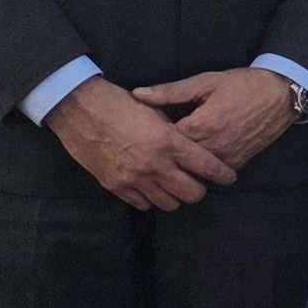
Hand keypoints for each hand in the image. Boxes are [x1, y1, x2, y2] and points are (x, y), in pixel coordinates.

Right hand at [48, 75, 237, 210]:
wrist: (78, 108)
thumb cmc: (117, 103)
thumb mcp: (154, 111)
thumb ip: (173, 131)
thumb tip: (190, 145)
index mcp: (167, 141)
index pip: (206, 166)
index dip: (222, 174)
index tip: (229, 177)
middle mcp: (153, 164)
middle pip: (192, 193)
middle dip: (200, 189)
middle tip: (199, 181)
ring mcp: (134, 178)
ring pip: (169, 204)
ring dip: (175, 195)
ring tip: (174, 184)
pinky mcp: (116, 186)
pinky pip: (144, 204)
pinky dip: (152, 197)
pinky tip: (152, 186)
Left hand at [128, 66, 303, 178]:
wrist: (281, 96)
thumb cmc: (242, 85)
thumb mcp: (205, 82)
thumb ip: (170, 91)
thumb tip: (138, 94)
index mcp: (202, 125)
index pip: (165, 141)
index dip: (151, 137)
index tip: (143, 131)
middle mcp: (213, 147)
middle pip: (177, 160)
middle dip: (164, 154)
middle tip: (150, 146)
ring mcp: (227, 159)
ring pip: (193, 171)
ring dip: (180, 164)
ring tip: (168, 154)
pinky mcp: (237, 164)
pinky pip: (211, 173)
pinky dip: (199, 168)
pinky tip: (191, 158)